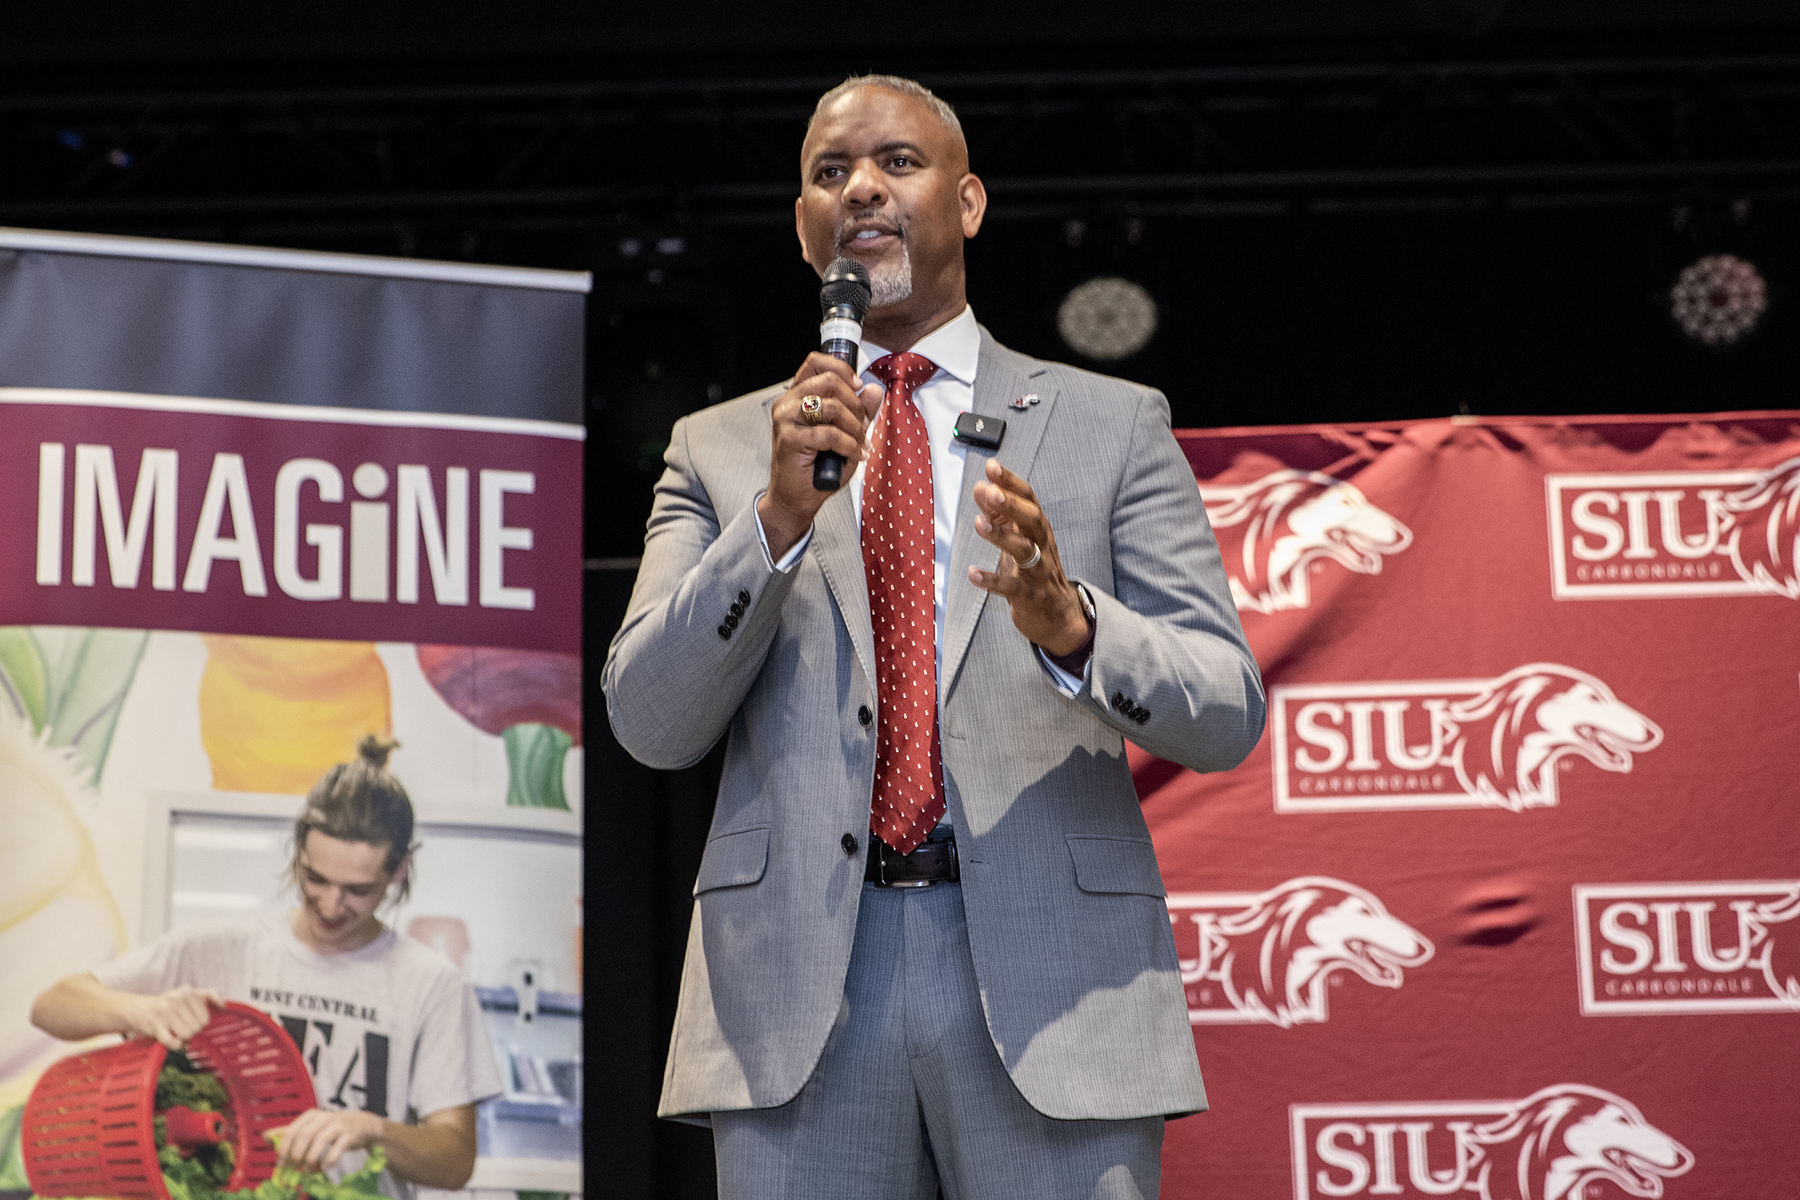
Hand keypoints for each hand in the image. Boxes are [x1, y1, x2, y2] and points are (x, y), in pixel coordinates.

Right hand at [123, 986, 220, 1048]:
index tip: (188, 1020)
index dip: (198, 1023)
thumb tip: (223, 1005)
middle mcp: (177, 999)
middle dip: (190, 1031)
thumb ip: (207, 995)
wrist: (138, 1009)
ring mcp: (166, 1012)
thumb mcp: (186, 994)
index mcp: (188, 991)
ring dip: (181, 1038)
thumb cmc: (167, 1004)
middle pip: (197, 1028)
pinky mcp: (155, 1025)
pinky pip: (173, 1042)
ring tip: (173, 1030)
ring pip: (187, 1035)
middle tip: (179, 1026)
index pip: (205, 1018)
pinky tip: (170, 1038)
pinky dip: (174, 1045)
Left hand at [270, 1109, 385, 1174]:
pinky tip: (325, 1167)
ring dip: (311, 1160)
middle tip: (294, 1168)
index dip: (284, 1149)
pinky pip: (337, 1148)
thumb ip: (288, 1132)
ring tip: (309, 1170)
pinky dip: (329, 1160)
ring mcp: (338, 1125)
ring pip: (319, 1142)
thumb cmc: (331, 1129)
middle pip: (304, 1136)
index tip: (281, 1164)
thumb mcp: (309, 1127)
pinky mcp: (350, 1134)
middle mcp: (323, 1118)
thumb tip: (264, 1137)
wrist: (361, 1125)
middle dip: (296, 1155)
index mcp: (310, 1116)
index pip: (292, 1131)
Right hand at [758, 352, 883, 558]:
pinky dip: (848, 445)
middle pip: (830, 380)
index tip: (858, 386)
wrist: (796, 497)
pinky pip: (830, 433)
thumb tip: (873, 389)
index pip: (816, 361)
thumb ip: (860, 411)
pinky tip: (852, 455)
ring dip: (854, 426)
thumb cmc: (817, 466)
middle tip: (862, 426)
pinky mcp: (789, 439)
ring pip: (832, 405)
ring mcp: (786, 419)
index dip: (842, 369)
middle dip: (855, 404)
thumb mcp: (846, 433)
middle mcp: (788, 402)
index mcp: (798, 395)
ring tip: (859, 443)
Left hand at [968, 459, 1088, 654]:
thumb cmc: (1035, 572)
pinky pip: (1011, 588)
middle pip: (1031, 519)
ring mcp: (1038, 572)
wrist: (1059, 617)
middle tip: (989, 491)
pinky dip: (992, 580)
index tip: (991, 466)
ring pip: (1024, 550)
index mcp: (1038, 529)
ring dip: (1001, 535)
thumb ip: (1000, 516)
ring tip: (978, 523)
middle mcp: (1042, 546)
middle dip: (1010, 504)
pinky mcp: (1030, 596)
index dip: (1011, 481)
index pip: (1028, 499)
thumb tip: (981, 487)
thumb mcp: (1020, 540)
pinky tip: (972, 573)